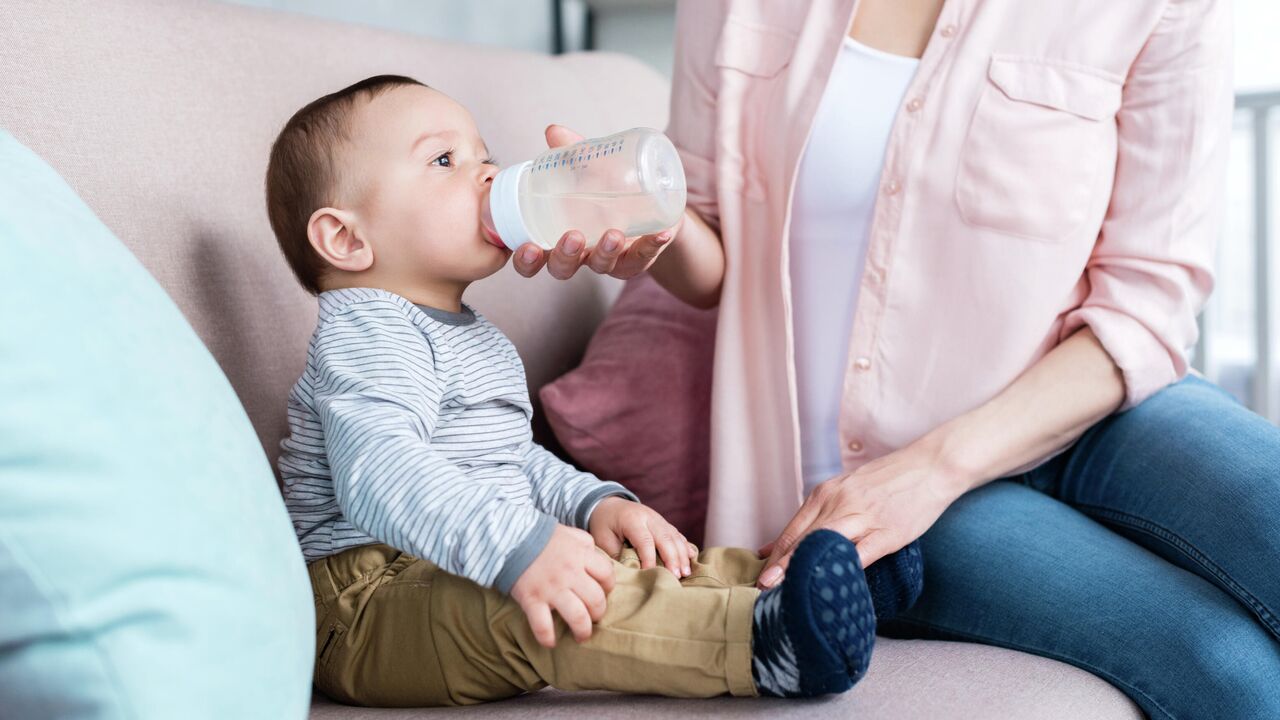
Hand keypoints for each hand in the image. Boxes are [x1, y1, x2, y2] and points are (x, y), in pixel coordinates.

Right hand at [510, 524, 615, 647]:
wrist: (510, 539)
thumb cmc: (543, 537)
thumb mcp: (571, 534)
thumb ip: (587, 546)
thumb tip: (598, 559)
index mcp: (581, 555)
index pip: (607, 575)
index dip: (608, 586)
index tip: (602, 591)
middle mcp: (570, 574)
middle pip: (596, 600)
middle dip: (599, 613)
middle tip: (593, 616)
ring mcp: (551, 589)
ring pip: (578, 617)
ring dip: (583, 631)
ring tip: (581, 636)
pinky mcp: (532, 600)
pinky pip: (543, 626)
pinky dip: (547, 638)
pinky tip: (550, 642)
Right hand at [511, 124, 682, 280]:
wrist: (650, 203)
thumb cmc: (608, 188)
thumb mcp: (590, 169)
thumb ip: (573, 153)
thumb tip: (554, 132)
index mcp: (558, 236)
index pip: (535, 258)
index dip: (527, 260)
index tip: (528, 247)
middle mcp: (581, 253)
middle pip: (563, 268)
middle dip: (565, 256)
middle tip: (572, 236)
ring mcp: (609, 259)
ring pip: (602, 266)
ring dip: (606, 252)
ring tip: (614, 234)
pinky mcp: (638, 258)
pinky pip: (643, 258)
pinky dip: (652, 246)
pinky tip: (660, 233)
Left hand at [588, 496, 696, 577]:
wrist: (609, 505)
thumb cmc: (604, 524)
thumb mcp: (603, 538)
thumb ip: (616, 554)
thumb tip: (629, 573)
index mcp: (632, 519)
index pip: (645, 541)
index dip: (650, 559)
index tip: (652, 575)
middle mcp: (648, 517)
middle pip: (665, 538)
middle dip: (673, 558)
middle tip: (677, 576)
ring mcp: (658, 518)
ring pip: (674, 536)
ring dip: (682, 555)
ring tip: (686, 573)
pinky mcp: (663, 523)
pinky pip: (677, 534)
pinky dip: (685, 546)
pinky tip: (691, 558)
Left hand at [756, 436, 973, 589]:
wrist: (930, 466)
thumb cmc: (888, 481)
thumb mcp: (847, 490)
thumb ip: (818, 515)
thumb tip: (782, 543)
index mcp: (826, 493)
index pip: (792, 528)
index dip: (774, 555)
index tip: (759, 575)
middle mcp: (839, 502)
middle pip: (801, 538)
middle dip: (779, 565)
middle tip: (760, 587)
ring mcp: (863, 517)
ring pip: (822, 544)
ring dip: (800, 568)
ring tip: (782, 589)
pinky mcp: (887, 532)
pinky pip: (860, 554)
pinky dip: (842, 570)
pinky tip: (830, 586)